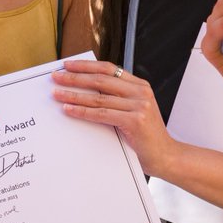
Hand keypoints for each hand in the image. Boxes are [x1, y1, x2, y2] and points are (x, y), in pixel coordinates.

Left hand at [51, 59, 177, 176]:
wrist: (166, 156)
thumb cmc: (146, 136)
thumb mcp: (135, 110)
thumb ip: (118, 99)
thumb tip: (86, 92)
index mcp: (140, 86)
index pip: (108, 69)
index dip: (86, 66)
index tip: (68, 65)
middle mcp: (140, 92)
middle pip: (100, 80)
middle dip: (75, 77)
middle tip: (56, 77)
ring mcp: (139, 105)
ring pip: (98, 98)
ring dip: (74, 95)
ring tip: (57, 94)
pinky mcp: (135, 120)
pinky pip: (102, 114)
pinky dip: (82, 112)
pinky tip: (69, 109)